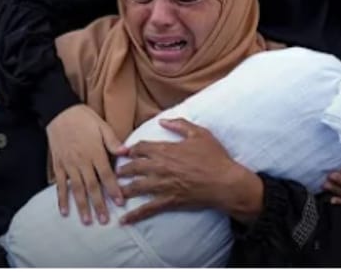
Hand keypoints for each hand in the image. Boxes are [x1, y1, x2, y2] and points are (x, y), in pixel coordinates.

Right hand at [45, 104, 122, 224]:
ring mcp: (68, 164)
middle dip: (99, 204)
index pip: (106, 175)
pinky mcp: (58, 164)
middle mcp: (81, 161)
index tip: (120, 203)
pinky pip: (60, 184)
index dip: (113, 189)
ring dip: (82, 206)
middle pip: (92, 186)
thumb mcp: (101, 125)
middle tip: (104, 220)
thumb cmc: (83, 118)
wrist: (59, 111)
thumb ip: (113, 141)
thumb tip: (126, 152)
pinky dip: (62, 198)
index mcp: (95, 152)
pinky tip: (65, 211)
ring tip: (87, 221)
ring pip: (76, 188)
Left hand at [116, 118, 260, 224]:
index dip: (131, 149)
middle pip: (133, 167)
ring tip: (115, 191)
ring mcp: (163, 185)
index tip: (125, 152)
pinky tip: (123, 220)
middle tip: (115, 172)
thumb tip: (162, 121)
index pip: (141, 147)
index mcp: (166, 150)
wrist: (225, 182)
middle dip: (122, 169)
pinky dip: (134, 215)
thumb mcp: (200, 133)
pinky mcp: (168, 201)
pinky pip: (147, 209)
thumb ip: (180, 125)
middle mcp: (160, 167)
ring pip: (136, 187)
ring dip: (123, 189)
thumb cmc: (215, 157)